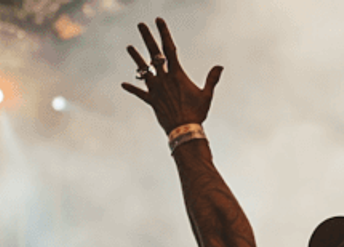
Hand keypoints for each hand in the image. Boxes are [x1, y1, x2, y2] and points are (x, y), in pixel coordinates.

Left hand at [122, 19, 222, 133]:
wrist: (183, 129)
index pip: (169, 49)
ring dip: (136, 58)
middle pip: (153, 54)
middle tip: (140, 25)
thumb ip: (212, 79)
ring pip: (143, 70)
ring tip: (129, 47)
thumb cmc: (197, 113)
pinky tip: (123, 84)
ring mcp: (156, 89)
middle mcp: (164, 79)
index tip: (159, 21)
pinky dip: (133, 88)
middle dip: (147, 38)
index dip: (164, 33)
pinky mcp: (152, 101)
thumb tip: (220, 66)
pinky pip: (140, 93)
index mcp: (177, 74)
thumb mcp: (206, 95)